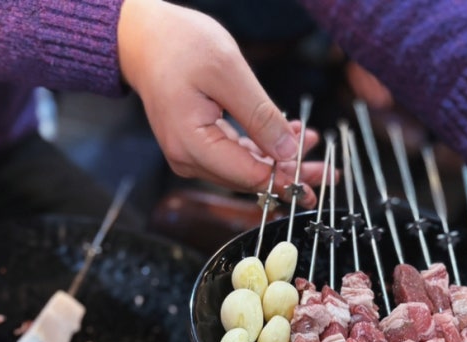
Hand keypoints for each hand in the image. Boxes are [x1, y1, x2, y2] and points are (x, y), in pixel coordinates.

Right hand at [117, 0, 325, 204]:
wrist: (141, 37)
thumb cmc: (177, 45)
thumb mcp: (228, 72)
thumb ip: (260, 115)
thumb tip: (288, 151)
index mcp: (193, 145)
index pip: (249, 175)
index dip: (285, 177)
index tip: (315, 173)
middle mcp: (189, 159)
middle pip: (249, 179)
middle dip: (288, 174)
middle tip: (325, 174)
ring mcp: (191, 155)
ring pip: (245, 169)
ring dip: (279, 161)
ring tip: (312, 147)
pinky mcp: (197, 146)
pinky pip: (235, 155)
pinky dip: (262, 149)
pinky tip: (288, 138)